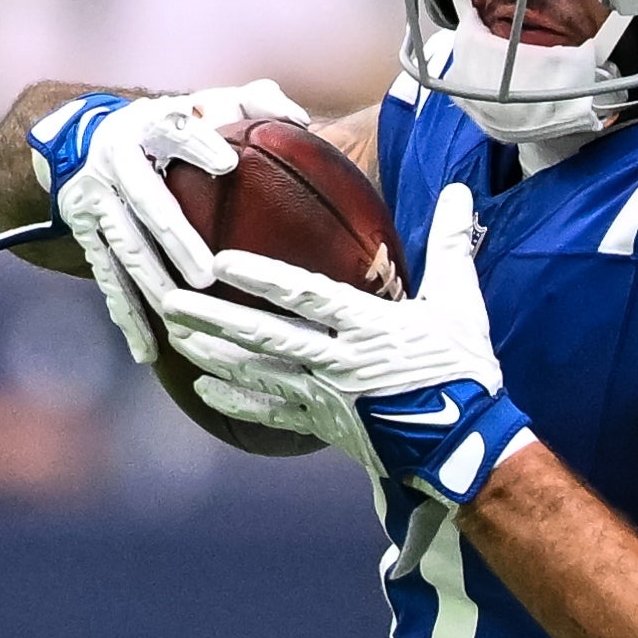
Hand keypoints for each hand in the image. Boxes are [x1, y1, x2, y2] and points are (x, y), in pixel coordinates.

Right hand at [38, 81, 309, 367]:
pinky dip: (126, 316)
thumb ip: (254, 101)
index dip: (197, 145)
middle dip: (174, 238)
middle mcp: (117, 162)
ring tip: (181, 315)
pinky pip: (107, 280)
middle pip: (146, 202)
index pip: (174, 130)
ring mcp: (96, 201)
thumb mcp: (207, 101)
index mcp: (151, 125)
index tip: (227, 163)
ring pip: (124, 248)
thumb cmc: (173, 123)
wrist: (85, 136)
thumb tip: (298, 120)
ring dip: (151, 283)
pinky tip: (148, 351)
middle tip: (206, 275)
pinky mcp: (85, 235)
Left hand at [156, 183, 536, 505]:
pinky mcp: (326, 426)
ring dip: (215, 355)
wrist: (468, 446)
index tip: (221, 260)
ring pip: (260, 373)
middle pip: (267, 336)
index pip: (306, 295)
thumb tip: (458, 191)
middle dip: (215, 318)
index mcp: (370, 326)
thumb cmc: (463, 371)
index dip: (263, 277)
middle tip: (170, 300)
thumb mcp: (460, 304)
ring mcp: (329, 397)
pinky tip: (204, 390)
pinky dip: (238, 401)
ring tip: (176, 337)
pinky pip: (274, 413)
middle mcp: (340, 361)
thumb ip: (450, 246)